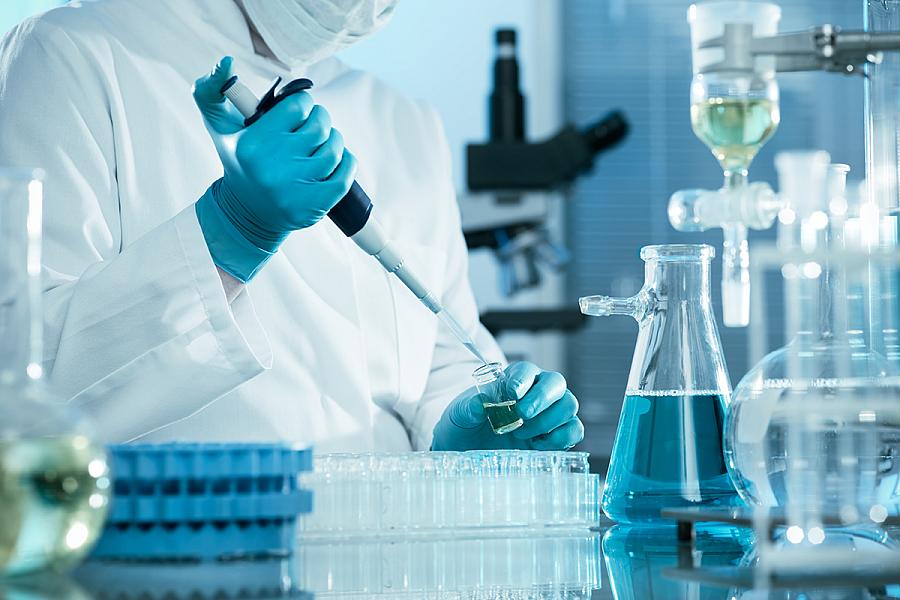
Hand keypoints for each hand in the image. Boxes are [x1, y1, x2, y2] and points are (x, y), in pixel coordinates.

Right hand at [193, 56, 356, 280]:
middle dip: (321, 120)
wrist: (246, 213)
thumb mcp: (218, 126)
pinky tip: (339, 160)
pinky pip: (344, 176)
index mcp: (253, 144)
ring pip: (334, 150)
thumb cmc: (239, 161)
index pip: (297, 106)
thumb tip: (227, 62)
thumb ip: (211, 90)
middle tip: (315, 125)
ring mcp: (294, 189)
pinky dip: (347, 163)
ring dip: (335, 141)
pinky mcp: (313, 206)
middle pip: (319, 126)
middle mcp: (273, 167)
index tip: (299, 111)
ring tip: (324, 143)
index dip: (303, 104)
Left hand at [432, 362, 583, 450]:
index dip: (523, 379)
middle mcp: (536, 392)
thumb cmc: (466, 426)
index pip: (527, 370)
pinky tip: (537, 445)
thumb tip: (481, 404)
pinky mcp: (556, 436)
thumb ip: (468, 408)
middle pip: (556, 383)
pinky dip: (561, 438)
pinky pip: (574, 430)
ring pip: (568, 405)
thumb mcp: (459, 415)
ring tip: (521, 433)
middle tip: (522, 415)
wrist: (469, 450)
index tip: (512, 393)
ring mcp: (549, 414)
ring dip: (548, 420)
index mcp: (513, 380)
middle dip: (541, 398)